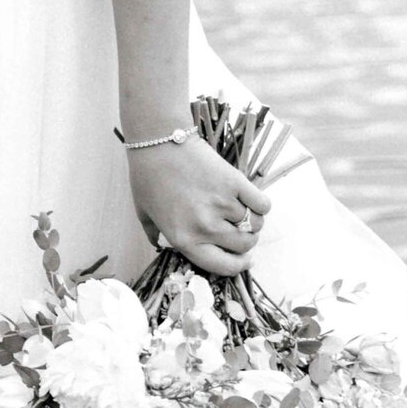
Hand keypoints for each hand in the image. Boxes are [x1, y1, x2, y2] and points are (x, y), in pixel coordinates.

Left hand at [126, 134, 270, 276]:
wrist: (158, 141)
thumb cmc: (147, 176)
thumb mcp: (144, 212)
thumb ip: (154, 234)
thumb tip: (161, 246)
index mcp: (185, 239)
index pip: (223, 266)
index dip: (238, 266)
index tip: (244, 260)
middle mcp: (206, 227)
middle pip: (244, 245)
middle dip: (246, 241)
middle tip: (239, 229)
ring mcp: (223, 205)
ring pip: (255, 225)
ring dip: (251, 220)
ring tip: (240, 209)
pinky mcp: (235, 183)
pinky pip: (262, 204)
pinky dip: (260, 204)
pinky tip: (249, 198)